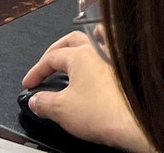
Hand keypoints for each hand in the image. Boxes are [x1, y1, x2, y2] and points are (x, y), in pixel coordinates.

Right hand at [23, 33, 150, 152]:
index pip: (51, 57)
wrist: (134, 123)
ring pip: (95, 39)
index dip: (36, 71)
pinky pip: (115, 49)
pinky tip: (104, 54)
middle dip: (54, 52)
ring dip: (81, 44)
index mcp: (80, 56)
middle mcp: (99, 50)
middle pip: (71, 41)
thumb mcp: (62, 111)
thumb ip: (43, 103)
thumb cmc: (105, 113)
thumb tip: (35, 100)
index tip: (29, 84)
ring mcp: (115, 57)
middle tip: (45, 65)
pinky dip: (106, 47)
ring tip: (73, 50)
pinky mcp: (128, 69)